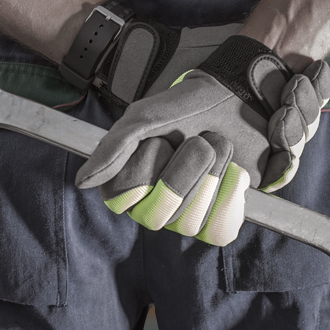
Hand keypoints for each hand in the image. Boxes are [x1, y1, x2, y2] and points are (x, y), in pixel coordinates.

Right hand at [75, 35, 329, 244]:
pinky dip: (230, 198)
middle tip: (202, 140)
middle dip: (186, 170)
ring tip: (220, 148)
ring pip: (190, 224)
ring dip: (212, 176)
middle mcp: (159, 201)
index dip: (146, 171)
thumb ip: (115, 146)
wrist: (246, 98)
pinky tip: (236, 173)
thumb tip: (84, 181)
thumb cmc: (194, 103)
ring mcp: (192, 210)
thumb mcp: (148, 116)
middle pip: (159, 217)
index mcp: (132, 178)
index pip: (124, 201)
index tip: (163, 141)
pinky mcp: (225, 213)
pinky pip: (219, 231)